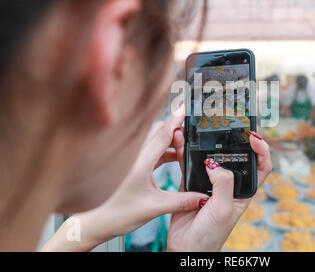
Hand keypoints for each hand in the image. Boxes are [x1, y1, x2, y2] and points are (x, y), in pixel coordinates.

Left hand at [42, 103, 207, 250]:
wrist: (95, 223)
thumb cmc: (117, 215)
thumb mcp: (155, 208)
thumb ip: (182, 202)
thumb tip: (201, 197)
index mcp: (139, 164)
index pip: (162, 135)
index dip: (176, 122)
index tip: (185, 110)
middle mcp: (133, 156)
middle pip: (157, 132)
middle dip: (175, 130)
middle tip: (190, 133)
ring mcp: (130, 158)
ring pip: (153, 139)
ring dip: (169, 141)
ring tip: (183, 148)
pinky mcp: (129, 163)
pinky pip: (149, 149)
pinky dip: (162, 149)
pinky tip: (171, 157)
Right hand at [167, 130, 271, 251]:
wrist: (186, 249)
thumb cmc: (210, 236)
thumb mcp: (223, 209)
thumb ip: (223, 183)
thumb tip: (214, 162)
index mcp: (243, 190)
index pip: (261, 165)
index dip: (261, 149)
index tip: (253, 136)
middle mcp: (228, 184)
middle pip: (234, 155)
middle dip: (230, 138)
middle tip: (225, 123)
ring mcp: (209, 182)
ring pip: (209, 155)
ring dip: (204, 142)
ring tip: (200, 127)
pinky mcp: (191, 183)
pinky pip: (189, 163)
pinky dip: (185, 150)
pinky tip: (180, 140)